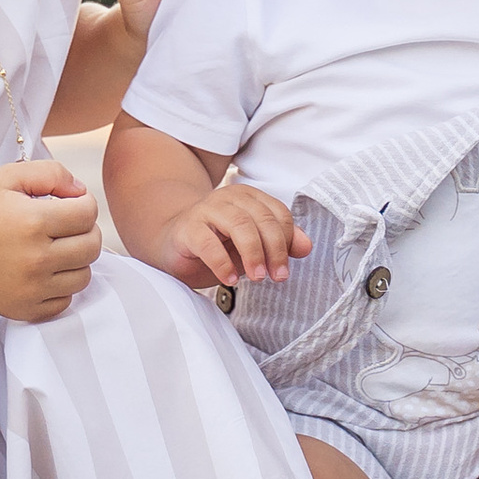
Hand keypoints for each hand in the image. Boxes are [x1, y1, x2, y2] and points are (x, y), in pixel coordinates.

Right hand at [0, 161, 100, 322]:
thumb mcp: (8, 176)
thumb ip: (51, 173)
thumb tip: (81, 191)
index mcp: (33, 221)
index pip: (88, 213)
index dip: (83, 203)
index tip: (68, 203)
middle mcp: (36, 258)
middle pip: (92, 245)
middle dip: (84, 230)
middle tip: (65, 225)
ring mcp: (32, 289)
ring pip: (85, 275)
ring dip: (76, 259)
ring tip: (55, 248)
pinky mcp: (27, 310)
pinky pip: (67, 299)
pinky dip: (61, 285)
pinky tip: (44, 271)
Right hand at [158, 184, 309, 291]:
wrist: (172, 244)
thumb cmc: (216, 245)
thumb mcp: (252, 246)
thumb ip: (280, 243)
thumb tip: (306, 246)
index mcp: (249, 198)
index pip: (278, 214)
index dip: (286, 241)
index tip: (284, 268)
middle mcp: (229, 198)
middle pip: (262, 219)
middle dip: (274, 250)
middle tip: (277, 277)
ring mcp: (207, 210)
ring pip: (239, 225)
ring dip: (253, 254)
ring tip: (257, 278)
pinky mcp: (188, 228)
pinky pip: (208, 243)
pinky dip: (223, 263)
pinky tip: (229, 279)